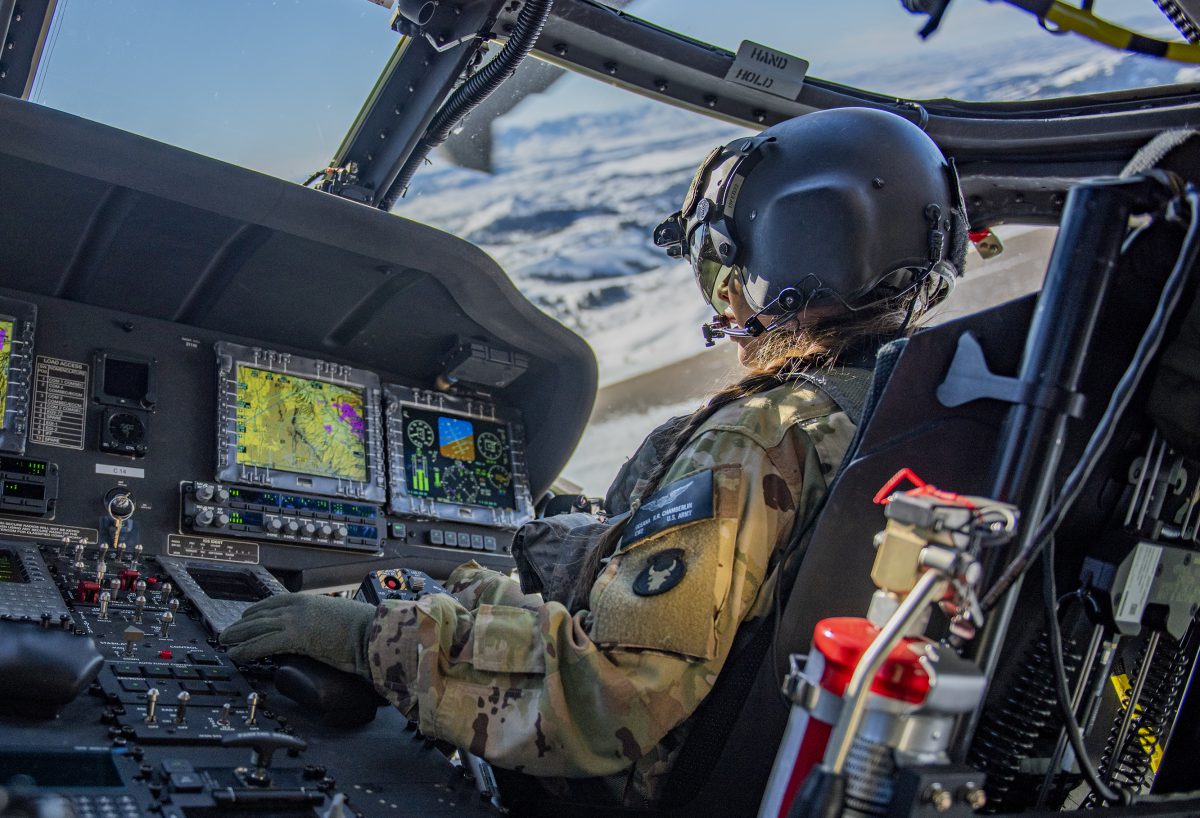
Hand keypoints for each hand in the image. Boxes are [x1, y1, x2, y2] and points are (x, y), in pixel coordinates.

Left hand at [220, 594, 376, 676]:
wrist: (370, 631)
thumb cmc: (361, 626)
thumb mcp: (336, 616)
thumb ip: (320, 619)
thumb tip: (315, 630)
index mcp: (308, 600)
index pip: (274, 602)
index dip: (257, 611)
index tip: (246, 616)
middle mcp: (298, 607)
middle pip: (261, 614)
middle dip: (242, 624)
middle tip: (228, 631)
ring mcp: (295, 620)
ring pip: (257, 628)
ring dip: (238, 636)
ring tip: (226, 642)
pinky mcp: (294, 636)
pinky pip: (263, 644)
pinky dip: (247, 650)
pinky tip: (237, 655)